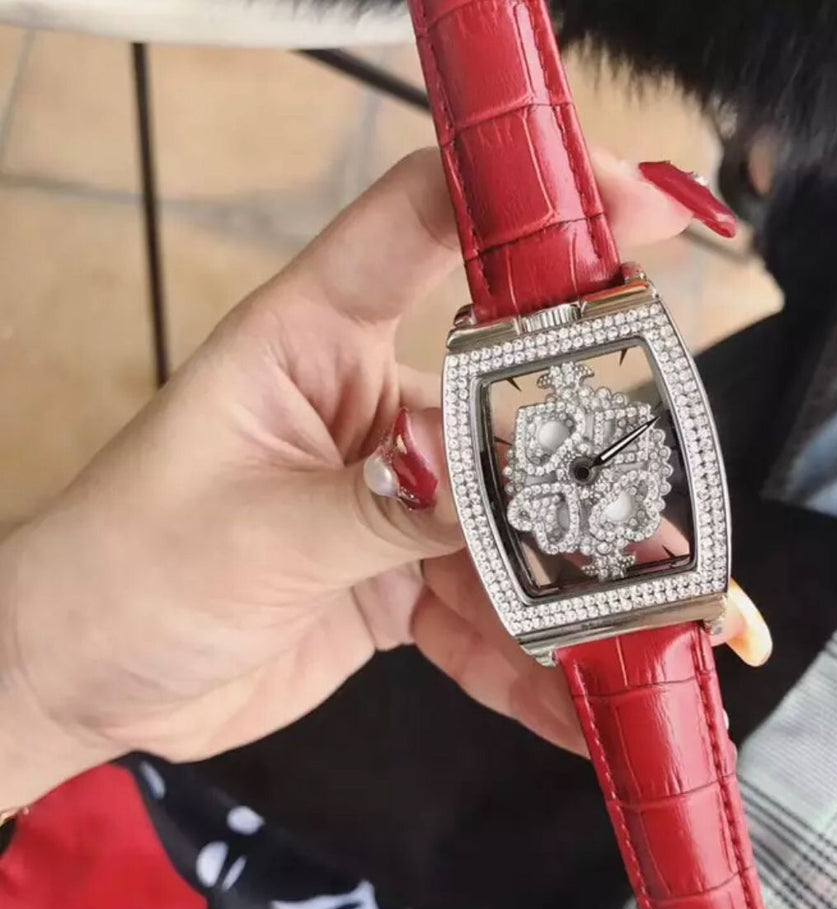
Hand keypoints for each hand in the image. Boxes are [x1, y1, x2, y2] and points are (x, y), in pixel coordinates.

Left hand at [0, 148, 729, 806]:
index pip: (419, 231)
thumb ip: (391, 510)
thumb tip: (509, 496)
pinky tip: (586, 704)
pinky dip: (531, 664)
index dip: (522, 205)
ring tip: (670, 634)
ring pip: (510, 536)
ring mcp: (392, 499)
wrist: (81, 677)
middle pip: (505, 416)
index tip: (633, 203)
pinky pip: (484, 616)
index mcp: (310, 344)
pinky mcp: (399, 579)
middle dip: (598, 472)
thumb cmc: (120, 570)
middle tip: (683, 521)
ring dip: (582, 590)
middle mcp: (366, 410)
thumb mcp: (259, 532)